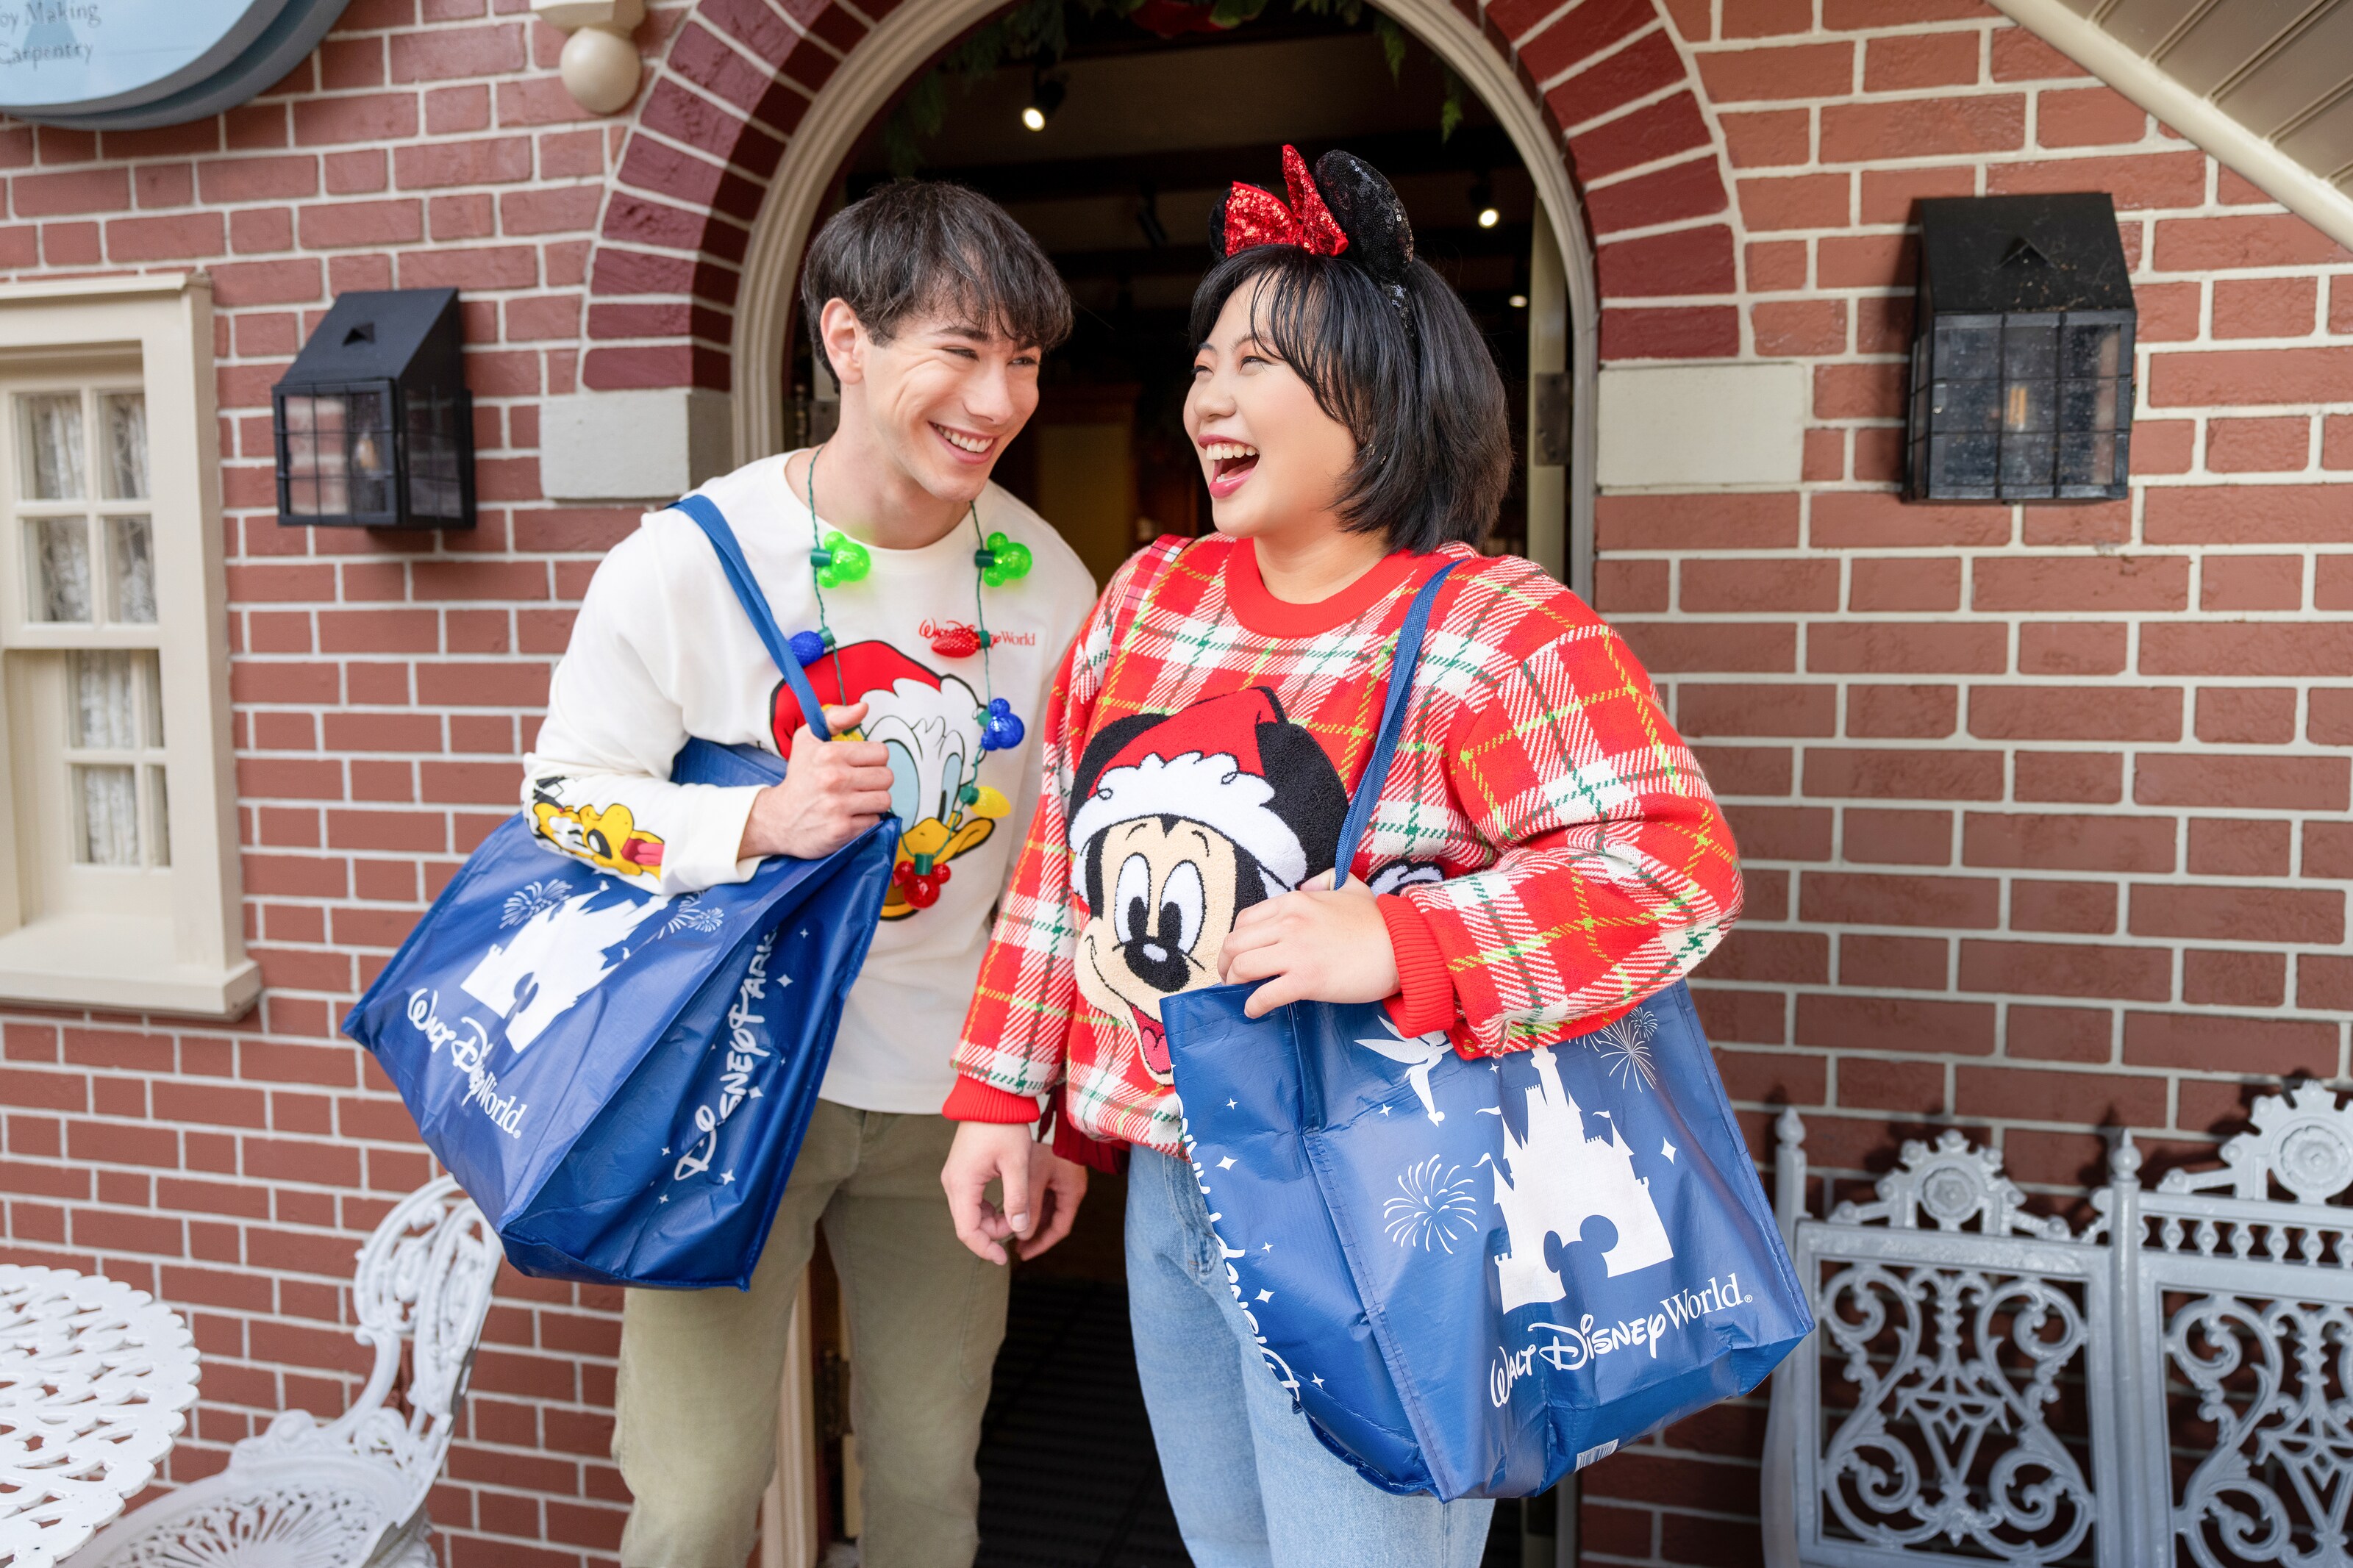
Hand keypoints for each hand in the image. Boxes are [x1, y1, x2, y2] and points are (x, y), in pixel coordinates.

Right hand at [736, 702, 895, 860]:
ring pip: (884, 799)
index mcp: (829, 754)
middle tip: (858, 784)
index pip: (881, 752)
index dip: (872, 759)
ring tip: (855, 800)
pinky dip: (865, 820)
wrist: (779, 819)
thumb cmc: (799, 777)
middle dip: (875, 781)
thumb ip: (836, 718)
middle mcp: (833, 779)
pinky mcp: (842, 830)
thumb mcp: (808, 739)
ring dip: (873, 801)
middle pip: (887, 777)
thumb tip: (864, 707)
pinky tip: (848, 816)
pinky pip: (874, 821)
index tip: (858, 765)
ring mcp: (838, 806)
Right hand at [942, 1120, 1039, 1265]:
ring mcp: (954, 1177)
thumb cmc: (1005, 1126)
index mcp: (962, 1183)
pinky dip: (987, 1208)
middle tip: (1020, 1225)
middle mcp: (952, 1183)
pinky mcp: (961, 1171)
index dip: (984, 1248)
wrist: (992, 1096)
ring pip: (969, 1213)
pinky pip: (971, 1200)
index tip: (1003, 1259)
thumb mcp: (1016, 1163)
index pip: (967, 1231)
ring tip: (1017, 1212)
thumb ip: (1017, 1198)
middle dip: (992, 1233)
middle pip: (967, 1224)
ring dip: (991, 1220)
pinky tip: (1007, 1203)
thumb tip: (1020, 1228)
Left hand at [1017, 1151, 1087, 1260]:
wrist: (1056, 1119)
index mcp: (1072, 1193)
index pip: (1059, 1229)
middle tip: (1016, 1248)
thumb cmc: (1047, 1145)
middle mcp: (1071, 1190)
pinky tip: (1016, 1211)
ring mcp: (1063, 1182)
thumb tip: (1021, 1233)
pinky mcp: (1055, 1174)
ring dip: (1032, 1222)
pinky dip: (1032, 1208)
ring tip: (1012, 1233)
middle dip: (1035, 1236)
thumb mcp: (1035, 1177)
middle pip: (1054, 1222)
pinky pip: (1045, 1198)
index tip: (1024, 1253)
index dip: (1041, 1244)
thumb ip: (1029, 1205)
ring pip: (1048, 1211)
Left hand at [1217, 871, 1398, 1018]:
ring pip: (1242, 967)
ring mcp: (1296, 952)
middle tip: (1229, 977)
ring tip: (1240, 992)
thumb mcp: (1351, 886)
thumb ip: (1326, 879)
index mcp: (1295, 901)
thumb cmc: (1379, 922)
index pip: (1245, 919)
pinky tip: (1253, 1011)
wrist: (1403, 948)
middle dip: (1226, 963)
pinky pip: (1264, 994)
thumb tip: (1309, 886)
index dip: (1235, 940)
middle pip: (1235, 943)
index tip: (1239, 954)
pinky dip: (1252, 1005)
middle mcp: (1289, 923)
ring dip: (1234, 983)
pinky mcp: (1306, 980)